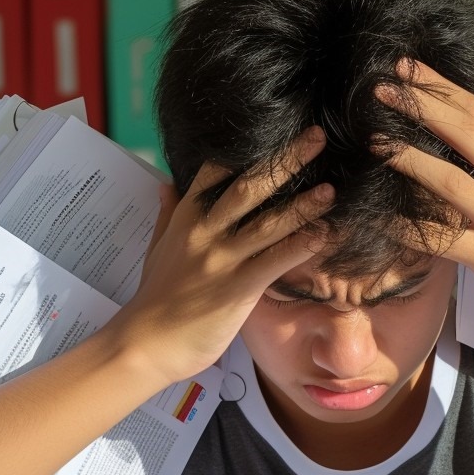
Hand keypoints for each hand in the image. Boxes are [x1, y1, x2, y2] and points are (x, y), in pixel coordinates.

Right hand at [107, 127, 334, 382]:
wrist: (142, 345)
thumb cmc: (154, 298)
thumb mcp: (156, 248)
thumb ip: (168, 213)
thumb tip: (165, 182)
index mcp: (186, 219)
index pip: (216, 171)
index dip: (248, 150)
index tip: (278, 129)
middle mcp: (204, 232)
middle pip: (249, 187)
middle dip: (285, 161)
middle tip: (316, 137)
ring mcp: (221, 260)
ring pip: (267, 224)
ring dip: (302, 205)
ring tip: (330, 189)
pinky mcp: (235, 290)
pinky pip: (273, 262)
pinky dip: (300, 247)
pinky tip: (325, 235)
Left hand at [374, 62, 473, 346]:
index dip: (441, 88)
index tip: (407, 68)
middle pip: (465, 133)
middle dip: (421, 106)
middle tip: (382, 87)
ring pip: (451, 182)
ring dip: (409, 158)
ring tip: (376, 141)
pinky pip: (444, 239)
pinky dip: (412, 229)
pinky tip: (384, 217)